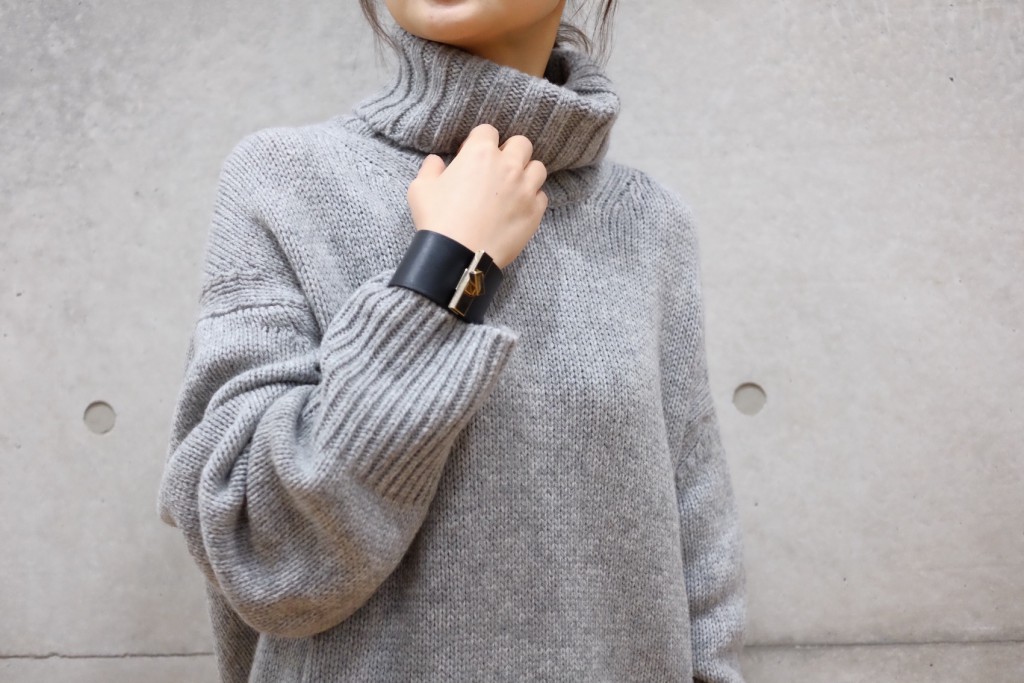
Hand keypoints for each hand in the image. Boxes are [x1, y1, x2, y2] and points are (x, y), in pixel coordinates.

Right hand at [406, 123, 547, 268]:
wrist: (459, 256)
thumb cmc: (438, 221)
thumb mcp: (421, 189)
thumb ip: (431, 169)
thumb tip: (436, 161)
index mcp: (480, 153)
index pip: (488, 131)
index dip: (479, 142)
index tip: (472, 156)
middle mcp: (508, 166)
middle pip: (521, 144)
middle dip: (509, 152)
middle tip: (497, 169)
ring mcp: (525, 189)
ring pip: (537, 168)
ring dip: (526, 173)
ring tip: (512, 187)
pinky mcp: (534, 212)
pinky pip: (542, 197)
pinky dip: (532, 199)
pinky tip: (518, 208)